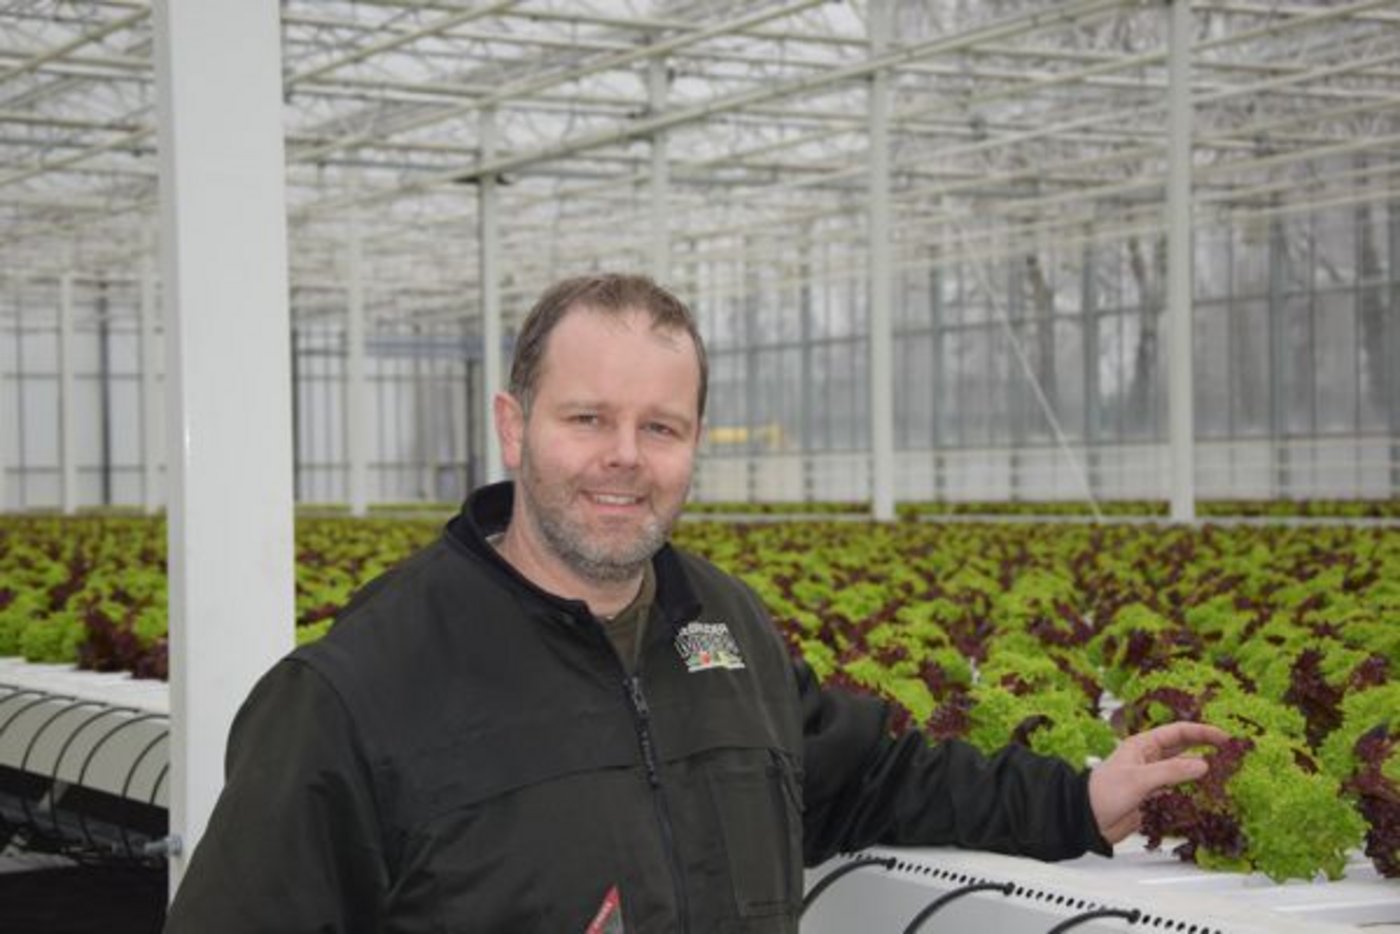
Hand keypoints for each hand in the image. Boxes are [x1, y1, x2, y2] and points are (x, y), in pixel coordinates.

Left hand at [1088, 721, 1229, 843]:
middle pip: (1183, 749)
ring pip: (1182, 770)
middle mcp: (1148, 759)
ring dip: (1200, 771)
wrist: (1086, 820)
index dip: (1202, 732)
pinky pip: (1177, 790)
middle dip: (1206, 748)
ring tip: (1225, 774)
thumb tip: (1203, 764)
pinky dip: (1192, 790)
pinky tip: (1206, 794)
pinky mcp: (1152, 798)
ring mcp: (1151, 778)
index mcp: (1142, 746)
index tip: (1225, 737)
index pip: (1178, 732)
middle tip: (1231, 754)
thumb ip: (1172, 771)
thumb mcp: (1139, 779)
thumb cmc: (1103, 793)